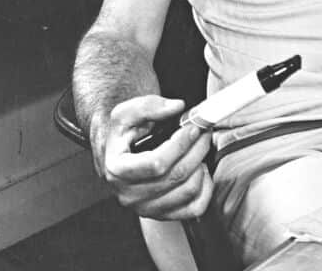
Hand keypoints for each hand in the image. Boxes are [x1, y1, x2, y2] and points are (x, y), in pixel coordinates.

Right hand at [91, 95, 213, 220]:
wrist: (121, 154)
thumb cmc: (125, 134)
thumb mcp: (127, 113)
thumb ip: (149, 106)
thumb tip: (176, 107)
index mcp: (116, 170)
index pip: (157, 164)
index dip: (180, 144)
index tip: (192, 127)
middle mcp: (129, 195)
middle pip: (177, 176)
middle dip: (197, 149)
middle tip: (204, 132)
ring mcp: (146, 208)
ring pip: (189, 191)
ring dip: (201, 164)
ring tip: (199, 148)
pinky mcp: (163, 215)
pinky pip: (195, 208)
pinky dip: (205, 187)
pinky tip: (199, 169)